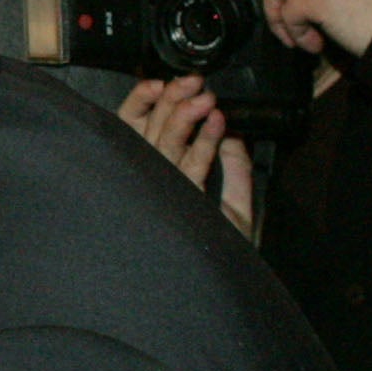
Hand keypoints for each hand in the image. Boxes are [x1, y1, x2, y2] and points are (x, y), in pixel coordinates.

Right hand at [118, 77, 257, 240]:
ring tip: (206, 97)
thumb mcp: (235, 204)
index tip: (161, 85)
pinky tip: (219, 124)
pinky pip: (190, 168)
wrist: (222, 289)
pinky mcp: (178, 205)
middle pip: (151, 131)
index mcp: (152, 178)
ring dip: (186, 116)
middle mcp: (151, 183)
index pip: (136, 131)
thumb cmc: (220, 254)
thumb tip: (235, 135)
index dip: (144, 104)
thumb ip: (235, 168)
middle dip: (171, 101)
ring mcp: (162, 193)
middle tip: (193, 82)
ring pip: (165, 145)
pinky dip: (206, 143)